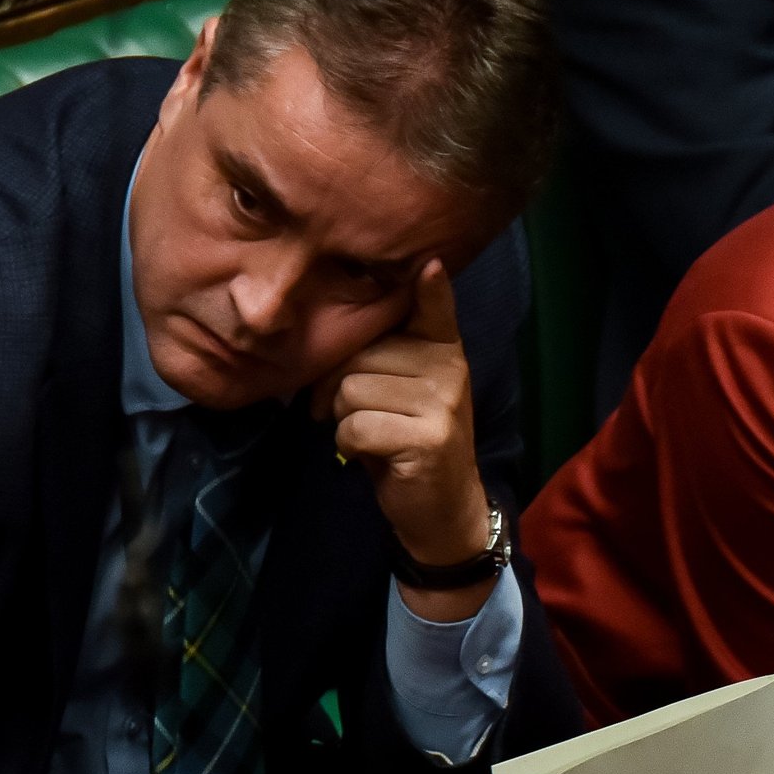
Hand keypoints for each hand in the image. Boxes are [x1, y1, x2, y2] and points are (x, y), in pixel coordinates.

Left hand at [330, 260, 495, 620]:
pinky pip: (356, 425)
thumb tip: (324, 326)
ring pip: (352, 389)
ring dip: (343, 419)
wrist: (442, 511)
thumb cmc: (406, 443)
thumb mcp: (401, 390)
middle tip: (343, 413)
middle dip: (336, 384)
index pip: (434, 306)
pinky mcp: (429, 438)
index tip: (429, 262)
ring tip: (367, 434)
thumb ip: (381, 353)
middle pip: (360, 353)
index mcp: (443, 350)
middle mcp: (449, 368)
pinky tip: (372, 455)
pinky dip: (348, 445)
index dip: (430, 284)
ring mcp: (442, 402)